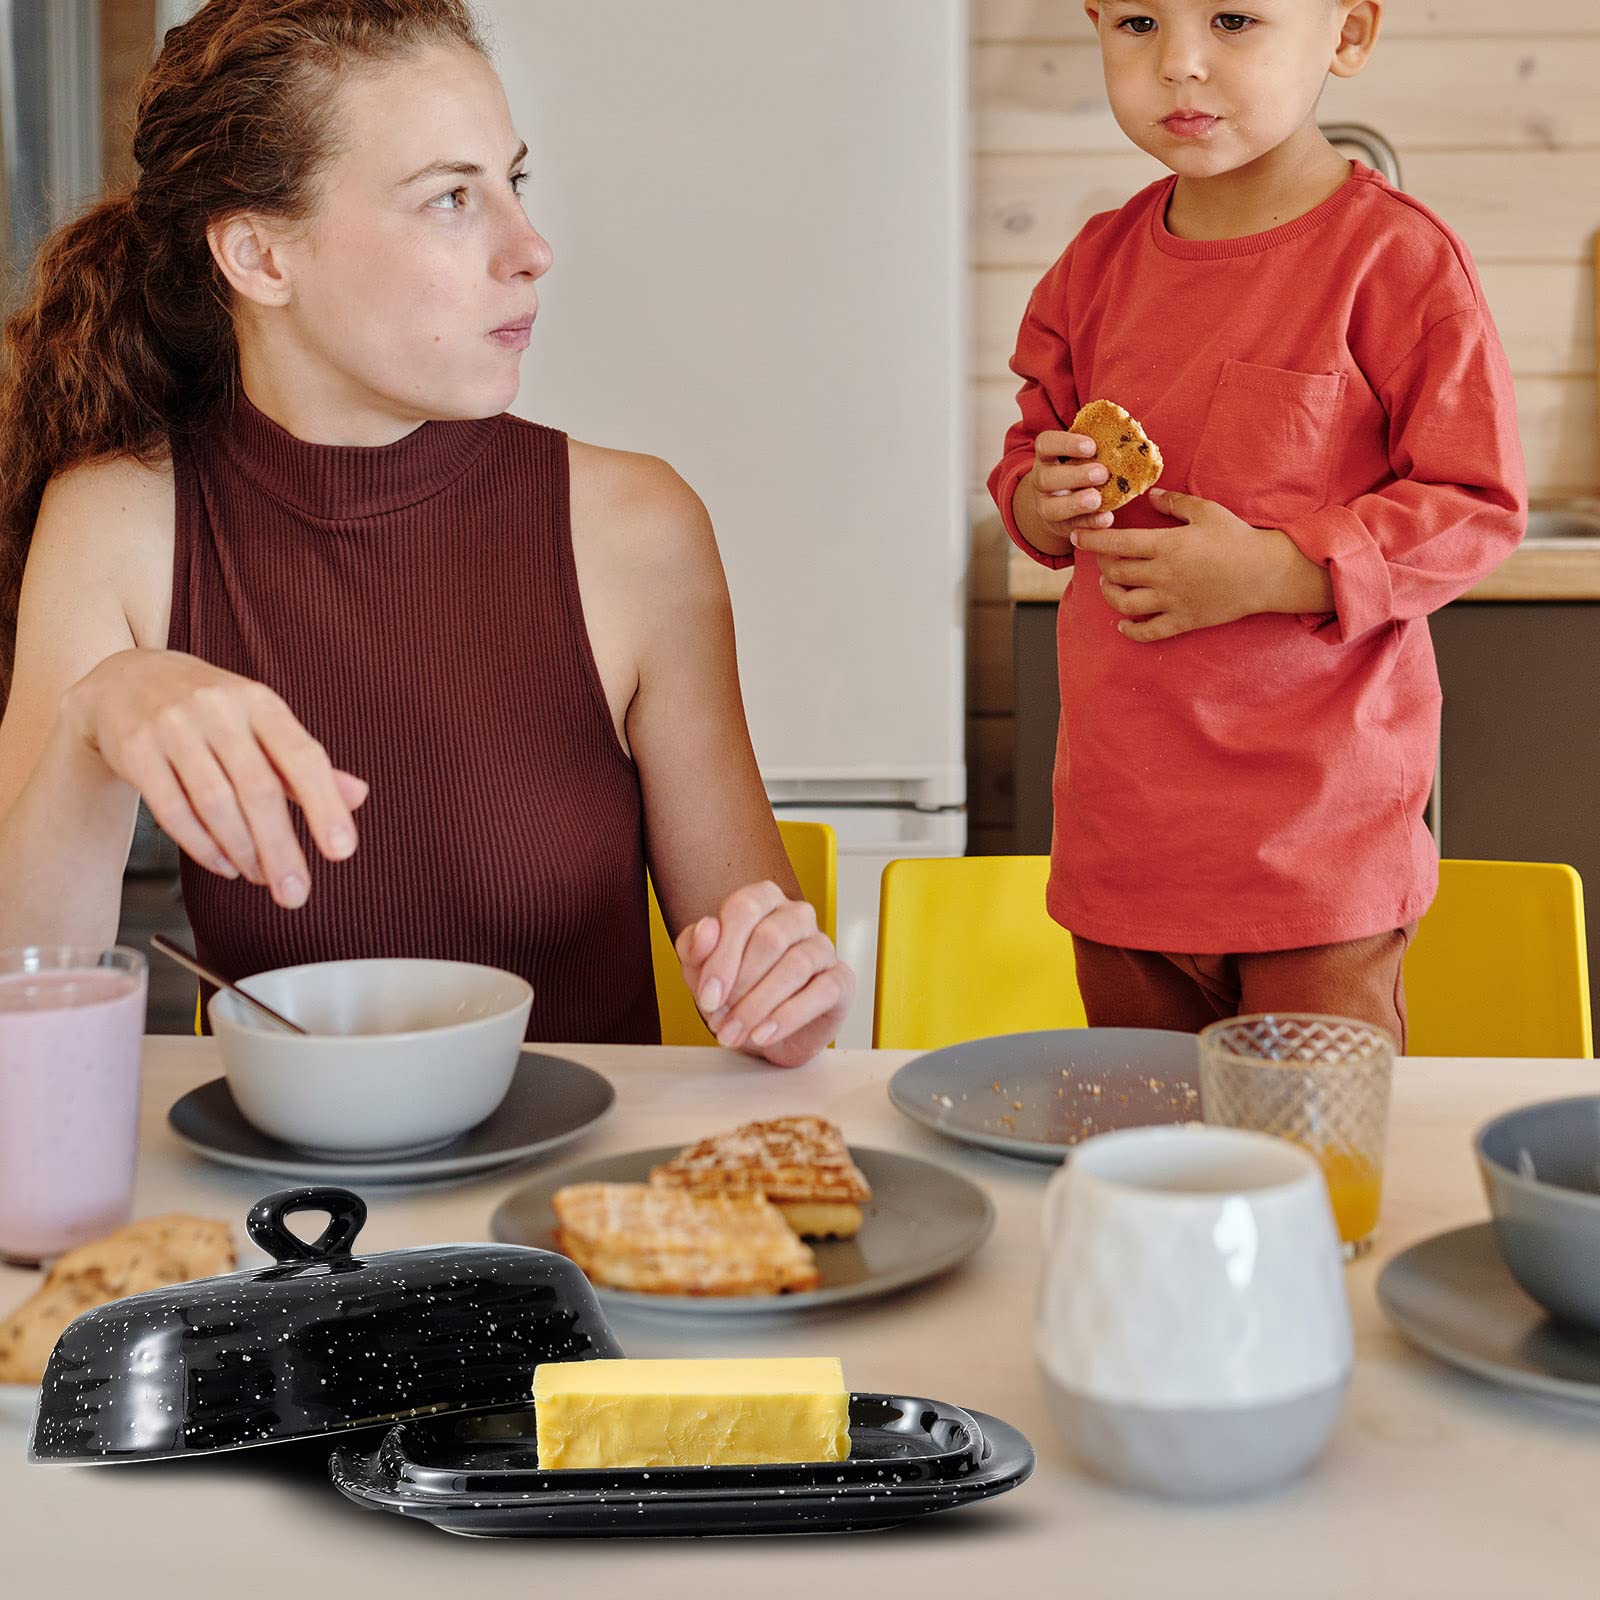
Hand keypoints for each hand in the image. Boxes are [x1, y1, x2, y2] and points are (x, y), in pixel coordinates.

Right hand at [61, 649, 368, 907]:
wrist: (126, 681)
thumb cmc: (211, 712)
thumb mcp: (262, 723)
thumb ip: (306, 764)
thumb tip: (359, 797)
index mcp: (261, 703)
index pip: (303, 757)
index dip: (326, 806)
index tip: (342, 851)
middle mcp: (219, 710)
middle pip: (258, 789)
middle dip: (280, 848)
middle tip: (295, 893)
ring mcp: (174, 728)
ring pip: (215, 803)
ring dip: (242, 851)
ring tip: (261, 877)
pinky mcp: (136, 750)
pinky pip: (172, 810)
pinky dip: (201, 846)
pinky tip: (224, 864)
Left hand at [674, 880, 854, 1067]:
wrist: (763, 1031)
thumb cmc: (734, 989)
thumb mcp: (701, 970)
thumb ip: (694, 947)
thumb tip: (706, 929)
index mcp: (763, 900)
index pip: (743, 909)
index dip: (722, 954)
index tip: (708, 995)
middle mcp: (797, 916)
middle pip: (770, 938)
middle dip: (739, 986)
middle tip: (720, 1020)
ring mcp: (823, 946)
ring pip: (796, 965)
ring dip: (759, 1006)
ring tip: (736, 1033)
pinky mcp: (841, 979)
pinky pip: (821, 992)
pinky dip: (787, 1017)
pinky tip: (764, 1034)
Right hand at [1023, 430, 1116, 535]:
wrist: (1063, 499)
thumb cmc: (1080, 466)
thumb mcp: (1082, 453)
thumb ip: (1098, 444)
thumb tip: (1131, 430)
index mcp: (1047, 456)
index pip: (1046, 444)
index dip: (1066, 444)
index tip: (1091, 447)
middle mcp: (1041, 480)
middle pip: (1046, 478)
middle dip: (1075, 476)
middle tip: (1102, 474)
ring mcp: (1046, 505)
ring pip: (1051, 508)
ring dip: (1076, 503)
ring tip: (1097, 499)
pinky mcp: (1058, 526)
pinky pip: (1071, 527)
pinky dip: (1089, 523)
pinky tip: (1106, 518)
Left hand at [1071, 487, 1333, 641]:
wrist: (1265, 573)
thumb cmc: (1236, 538)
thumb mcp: (1206, 511)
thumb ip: (1174, 503)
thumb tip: (1150, 496)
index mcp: (1166, 546)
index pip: (1117, 543)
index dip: (1092, 541)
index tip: (1078, 537)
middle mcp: (1163, 575)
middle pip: (1116, 574)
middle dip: (1102, 566)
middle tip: (1103, 559)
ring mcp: (1171, 601)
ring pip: (1125, 604)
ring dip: (1110, 595)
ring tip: (1108, 586)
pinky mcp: (1182, 620)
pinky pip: (1149, 632)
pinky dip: (1131, 630)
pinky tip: (1123, 624)